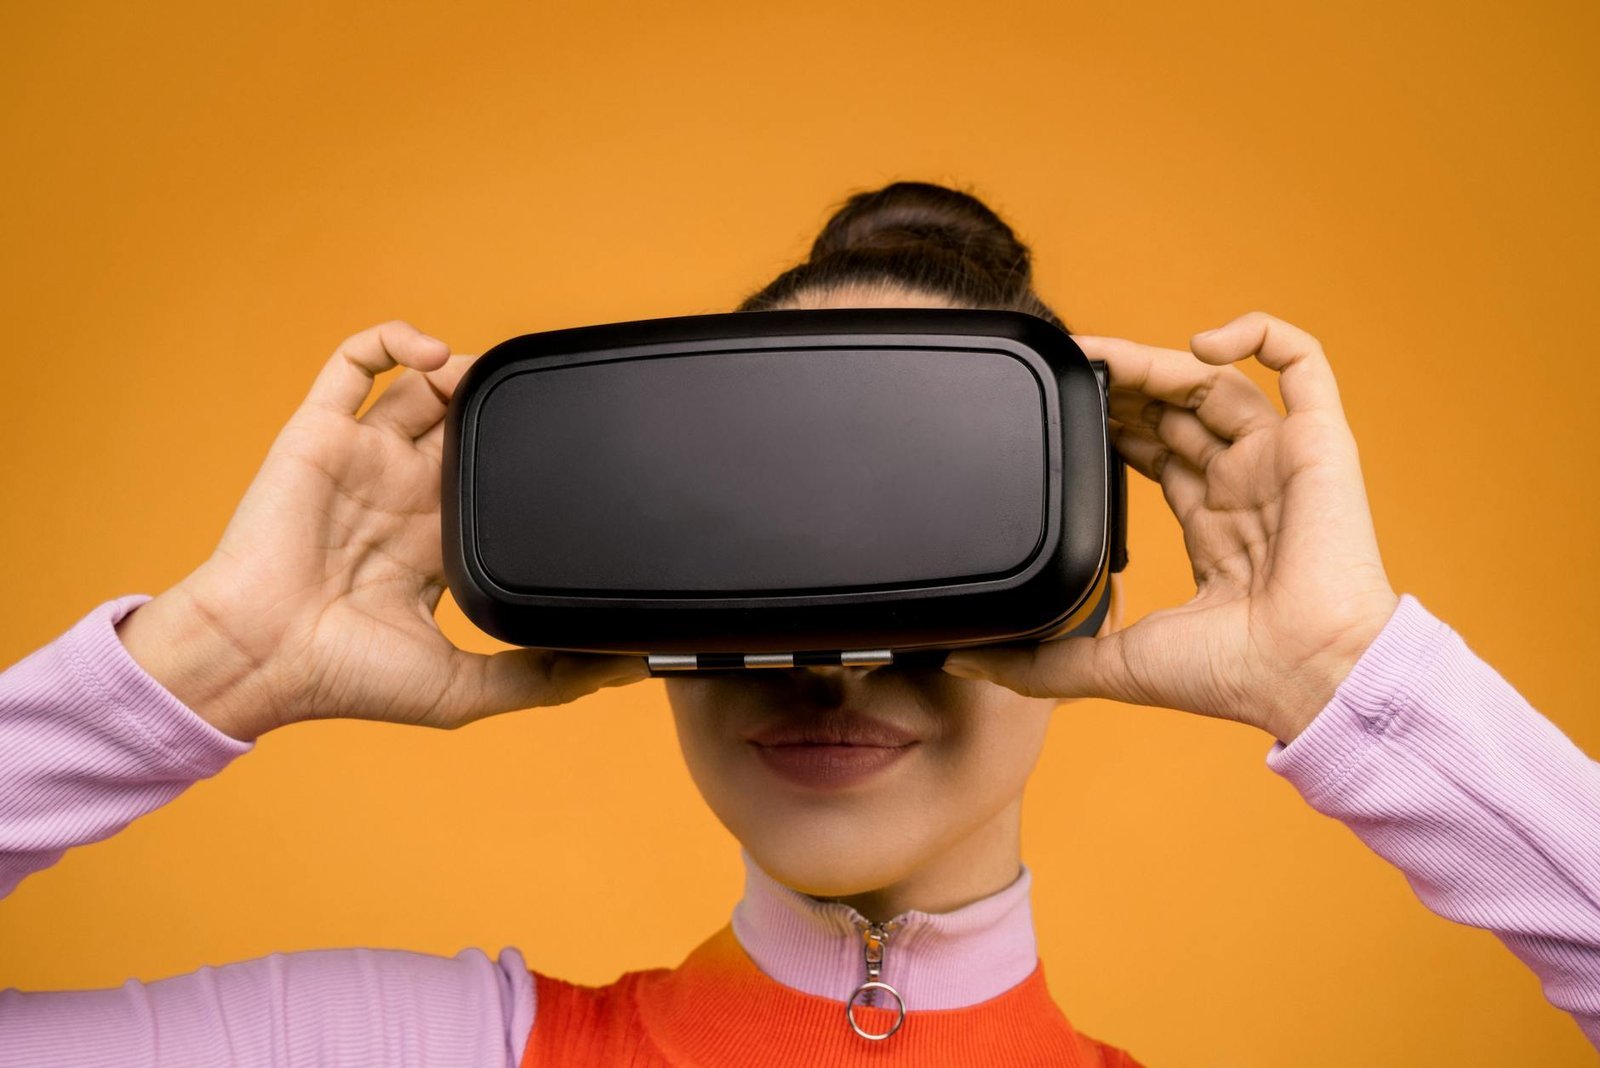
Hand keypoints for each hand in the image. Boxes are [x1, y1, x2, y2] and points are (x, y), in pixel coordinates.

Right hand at [117, 321, 649, 740]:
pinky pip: (354, 361)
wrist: (261, 657)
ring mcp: (363, 458)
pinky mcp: (322, 431)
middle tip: (541, 406)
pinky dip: (395, 340)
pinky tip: (434, 355)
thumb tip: (624, 666)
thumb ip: (544, 679)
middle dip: (502, 409)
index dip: (532, 464)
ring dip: (463, 371)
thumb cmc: (345, 677)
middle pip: (466, 426)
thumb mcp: (465, 689)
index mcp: (435, 542)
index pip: (495, 484)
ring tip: (492, 379)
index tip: (580, 453)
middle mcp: (402, 494)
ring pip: (422, 387)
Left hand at [942, 312, 1399, 743]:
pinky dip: (1259, 333)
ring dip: (1159, 362)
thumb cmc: (1231, 677)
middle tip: (1072, 372)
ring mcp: (1282, 460)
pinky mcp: (1318, 441)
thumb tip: (964, 659)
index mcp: (1212, 529)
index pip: (1155, 454)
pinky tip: (1201, 341)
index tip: (1065, 408)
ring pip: (1217, 382)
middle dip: (1122, 388)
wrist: (1306, 677)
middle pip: (1178, 412)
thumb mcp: (1112, 664)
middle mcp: (1246, 487)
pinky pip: (1303, 362)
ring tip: (1104, 356)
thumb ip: (1039, 662)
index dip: (1111, 424)